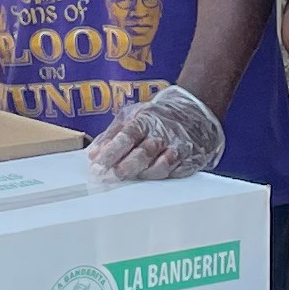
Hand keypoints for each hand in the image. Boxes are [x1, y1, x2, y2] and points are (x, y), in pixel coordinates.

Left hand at [87, 83, 223, 182]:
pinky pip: (177, 172)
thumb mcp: (132, 116)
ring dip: (145, 174)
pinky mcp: (191, 159)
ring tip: (133, 178)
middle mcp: (163, 133)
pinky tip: (154, 178)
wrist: (195, 111)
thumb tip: (92, 154)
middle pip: (143, 153)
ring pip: (162, 165)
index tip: (98, 165)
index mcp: (145, 120)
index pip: (126, 136)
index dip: (112, 152)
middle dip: (126, 167)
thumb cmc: (158, 116)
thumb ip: (111, 135)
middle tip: (111, 177)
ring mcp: (179, 146)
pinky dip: (165, 177)